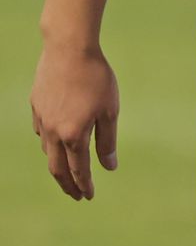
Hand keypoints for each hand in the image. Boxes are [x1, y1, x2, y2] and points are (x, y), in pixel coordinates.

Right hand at [29, 44, 119, 200]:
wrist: (68, 49)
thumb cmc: (96, 78)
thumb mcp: (110, 110)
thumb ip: (107, 141)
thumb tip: (109, 166)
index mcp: (73, 135)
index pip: (78, 170)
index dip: (84, 185)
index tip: (89, 196)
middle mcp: (53, 132)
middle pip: (57, 168)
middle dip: (68, 184)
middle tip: (77, 195)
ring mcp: (41, 120)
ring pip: (47, 151)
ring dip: (58, 165)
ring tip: (68, 170)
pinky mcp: (36, 107)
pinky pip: (42, 133)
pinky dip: (50, 144)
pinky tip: (56, 142)